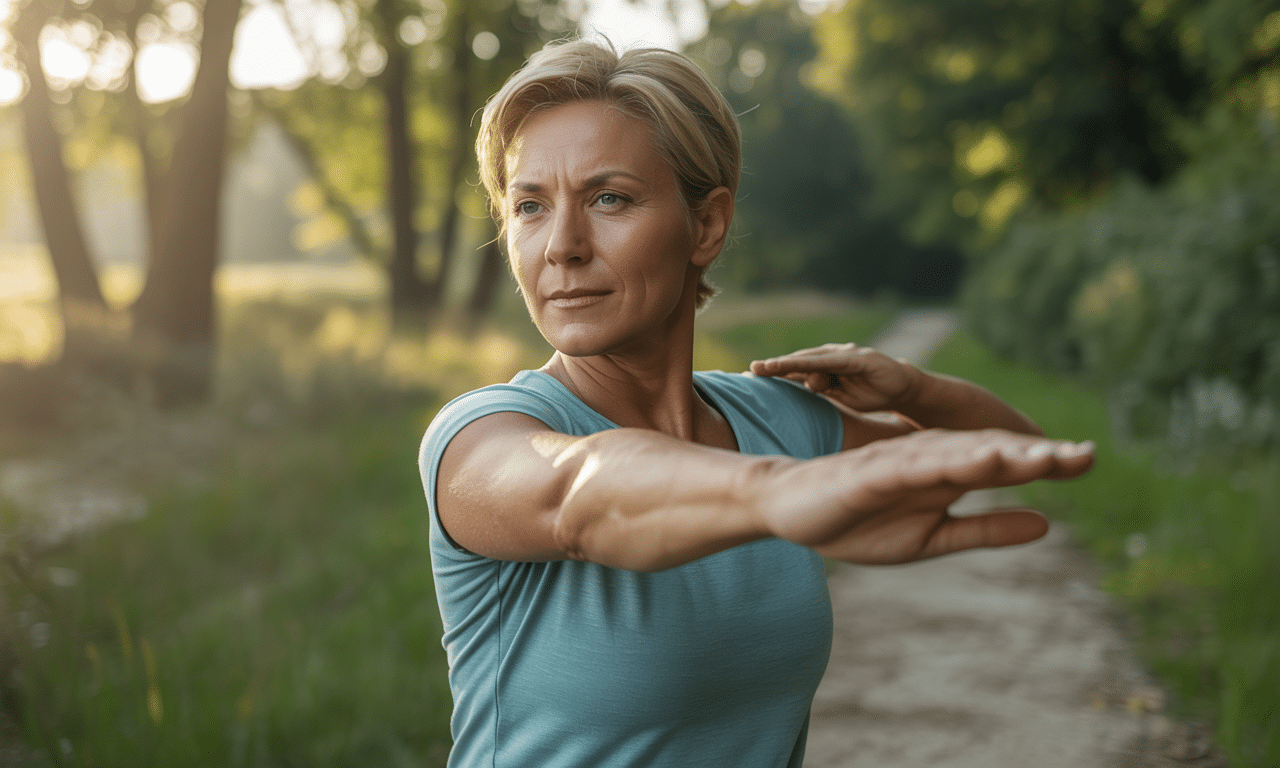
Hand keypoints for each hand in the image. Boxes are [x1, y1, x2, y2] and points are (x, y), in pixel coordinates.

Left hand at [750, 343, 921, 412]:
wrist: (900, 388)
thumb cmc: (866, 392)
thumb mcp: (840, 397)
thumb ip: (822, 389)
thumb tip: (805, 384)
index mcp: (822, 369)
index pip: (793, 370)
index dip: (773, 373)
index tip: (750, 376)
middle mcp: (829, 357)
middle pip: (797, 362)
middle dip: (775, 366)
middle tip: (753, 370)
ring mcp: (844, 355)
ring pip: (813, 360)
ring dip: (791, 363)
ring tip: (770, 367)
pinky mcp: (859, 359)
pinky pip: (836, 362)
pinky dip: (821, 364)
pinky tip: (806, 369)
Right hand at [756, 429, 1093, 563]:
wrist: (790, 512)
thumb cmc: (857, 520)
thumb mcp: (932, 538)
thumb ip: (984, 529)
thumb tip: (1046, 523)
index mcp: (947, 473)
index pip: (1005, 464)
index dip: (1047, 462)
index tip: (1090, 460)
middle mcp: (930, 458)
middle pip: (990, 451)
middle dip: (1038, 454)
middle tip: (1085, 455)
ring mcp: (901, 461)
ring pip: (959, 452)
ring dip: (1002, 452)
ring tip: (1045, 456)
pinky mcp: (872, 471)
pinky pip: (915, 463)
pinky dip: (948, 460)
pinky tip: (979, 459)